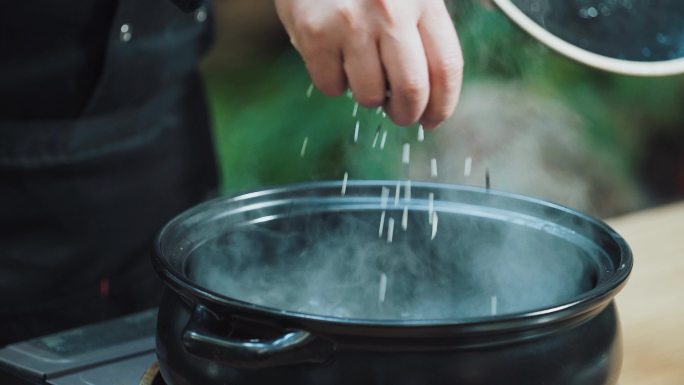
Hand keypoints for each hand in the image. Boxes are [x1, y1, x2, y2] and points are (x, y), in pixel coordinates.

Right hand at [275, 0, 462, 128]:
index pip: (446, 67)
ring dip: (368, 96)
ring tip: (363, 73)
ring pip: (369, 95)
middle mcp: (390, 12)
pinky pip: (331, 85)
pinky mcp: (314, 33)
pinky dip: (334, 83)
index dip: (443, 104)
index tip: (434, 118)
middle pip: (411, 90)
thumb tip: (432, 86)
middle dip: (407, 114)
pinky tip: (335, 60)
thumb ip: (424, 24)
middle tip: (400, 114)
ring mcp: (350, 23)